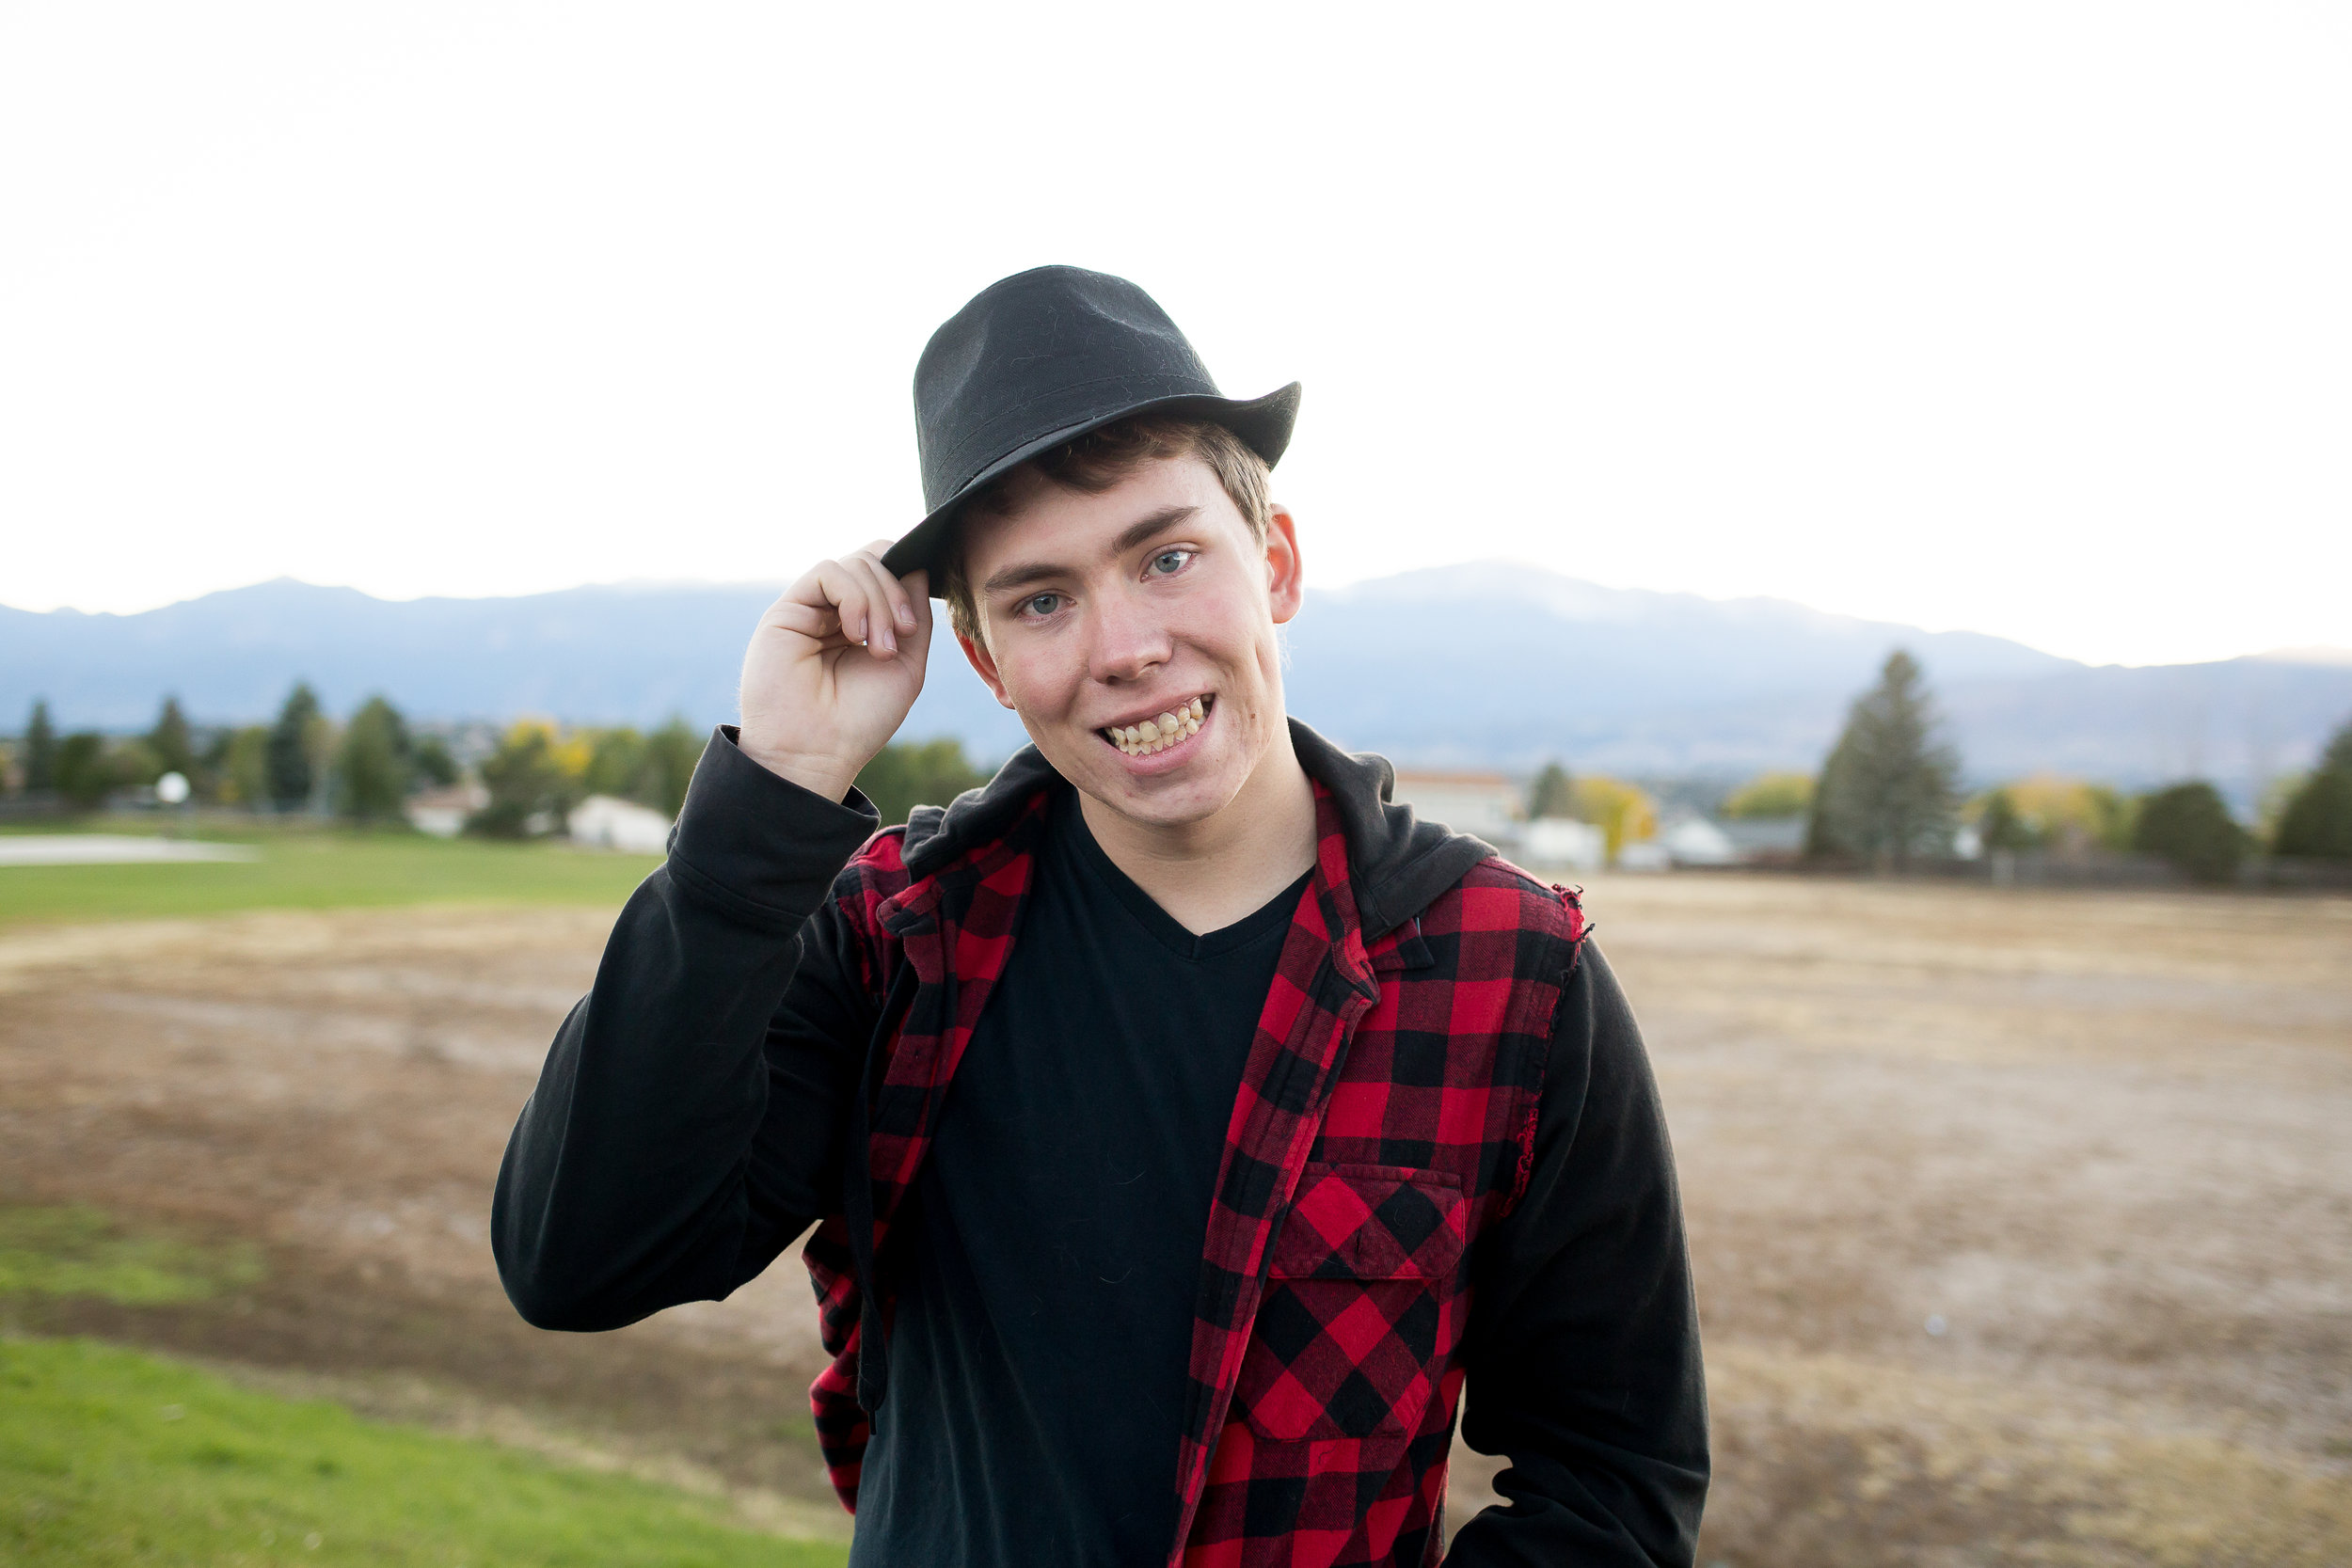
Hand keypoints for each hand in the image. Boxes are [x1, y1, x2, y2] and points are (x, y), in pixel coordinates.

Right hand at [737, 541, 931, 802]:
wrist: (818, 753)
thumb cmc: (861, 720)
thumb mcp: (906, 663)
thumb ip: (914, 613)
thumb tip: (918, 563)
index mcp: (864, 621)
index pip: (889, 571)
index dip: (907, 581)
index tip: (914, 624)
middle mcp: (835, 610)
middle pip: (876, 560)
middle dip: (897, 594)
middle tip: (901, 636)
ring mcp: (812, 608)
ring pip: (856, 563)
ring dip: (879, 601)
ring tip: (878, 647)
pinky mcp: (787, 609)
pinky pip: (828, 572)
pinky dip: (853, 596)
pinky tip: (855, 633)